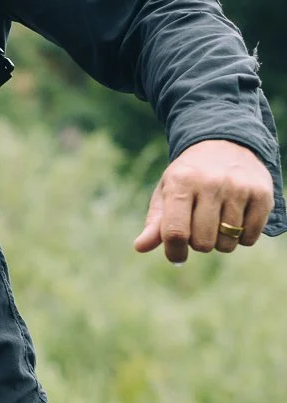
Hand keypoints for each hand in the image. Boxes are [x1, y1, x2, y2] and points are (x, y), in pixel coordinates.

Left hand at [135, 139, 273, 263]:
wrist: (225, 145)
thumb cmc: (189, 177)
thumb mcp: (167, 193)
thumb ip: (155, 223)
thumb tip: (140, 247)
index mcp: (181, 181)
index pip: (175, 232)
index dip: (174, 252)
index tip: (176, 256)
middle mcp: (211, 182)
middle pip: (203, 242)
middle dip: (198, 243)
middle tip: (199, 227)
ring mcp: (238, 187)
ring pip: (227, 243)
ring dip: (220, 241)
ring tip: (217, 221)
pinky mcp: (262, 194)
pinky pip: (249, 237)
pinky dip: (241, 238)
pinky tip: (236, 219)